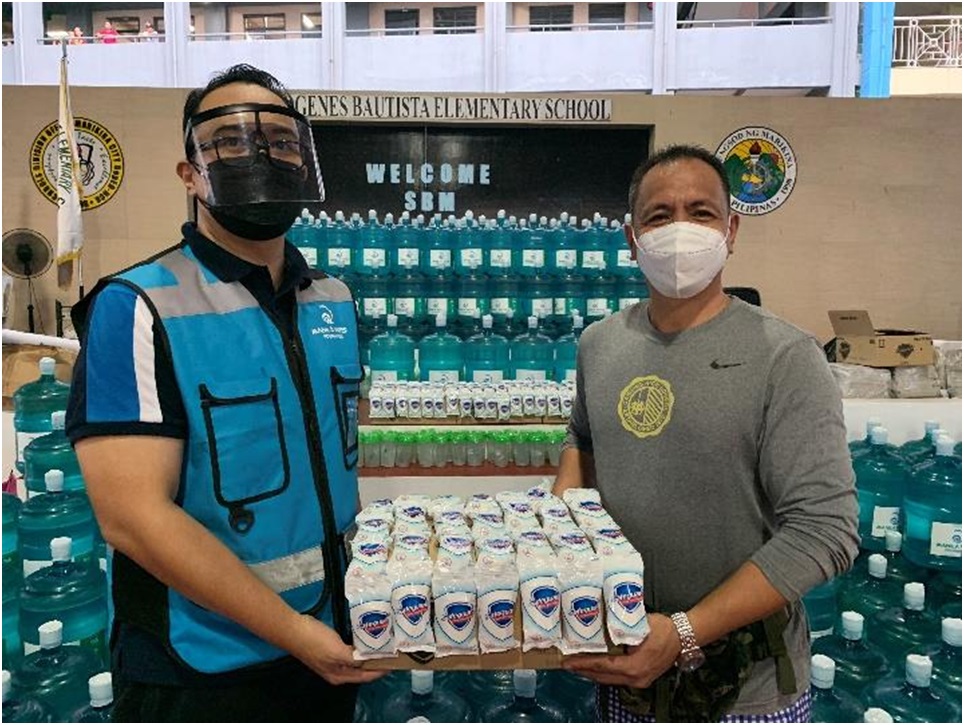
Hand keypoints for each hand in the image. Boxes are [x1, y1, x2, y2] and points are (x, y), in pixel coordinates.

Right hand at [290, 615, 386, 685]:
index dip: (382, 670)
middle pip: (362, 669)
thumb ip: (356, 659)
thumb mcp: (337, 652)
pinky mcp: (330, 648)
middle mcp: (338, 671)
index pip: (367, 676)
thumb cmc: (315, 641)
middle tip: (392, 650)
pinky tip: (365, 638)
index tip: (396, 661)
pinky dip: (359, 646)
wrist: (294, 629)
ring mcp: (333, 659)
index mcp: (339, 676)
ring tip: (383, 643)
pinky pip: (350, 650)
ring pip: (356, 659)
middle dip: (377, 661)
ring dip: (368, 653)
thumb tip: (373, 660)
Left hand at [562, 612, 680, 688]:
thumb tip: (600, 622)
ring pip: (610, 679)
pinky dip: (604, 673)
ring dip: (593, 673)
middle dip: (583, 670)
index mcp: (634, 667)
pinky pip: (618, 678)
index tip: (567, 662)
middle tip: (566, 663)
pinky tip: (595, 667)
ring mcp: (640, 681)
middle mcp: (636, 678)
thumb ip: (621, 627)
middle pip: (603, 677)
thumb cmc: (664, 628)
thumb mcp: (641, 624)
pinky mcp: (642, 679)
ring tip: (576, 665)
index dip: (583, 664)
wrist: (685, 637)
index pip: (602, 666)